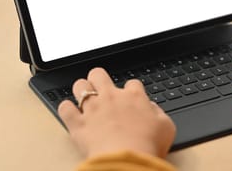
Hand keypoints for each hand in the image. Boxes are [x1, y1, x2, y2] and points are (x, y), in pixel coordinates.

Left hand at [58, 67, 175, 157]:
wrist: (127, 159)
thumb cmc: (148, 145)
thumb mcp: (167, 127)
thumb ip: (158, 113)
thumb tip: (151, 108)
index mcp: (134, 97)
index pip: (132, 83)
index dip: (131, 91)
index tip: (131, 99)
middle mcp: (111, 97)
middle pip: (99, 74)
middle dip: (99, 79)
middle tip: (101, 90)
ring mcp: (92, 109)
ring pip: (79, 85)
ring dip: (81, 90)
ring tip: (84, 99)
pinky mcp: (77, 123)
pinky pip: (65, 108)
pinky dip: (66, 109)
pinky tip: (71, 113)